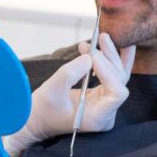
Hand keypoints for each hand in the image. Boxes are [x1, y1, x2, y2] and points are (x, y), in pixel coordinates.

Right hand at [3, 33, 134, 156]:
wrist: (36, 119)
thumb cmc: (42, 109)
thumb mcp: (52, 89)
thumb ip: (71, 72)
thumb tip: (90, 57)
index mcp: (98, 117)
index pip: (116, 92)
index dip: (108, 71)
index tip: (91, 56)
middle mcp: (106, 112)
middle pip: (119, 81)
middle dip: (109, 58)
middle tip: (98, 39)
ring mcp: (106, 104)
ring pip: (118, 76)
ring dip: (111, 55)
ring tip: (102, 37)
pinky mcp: (101, 96)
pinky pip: (113, 76)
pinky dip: (115, 60)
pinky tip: (121, 46)